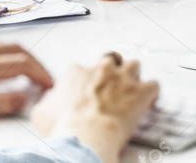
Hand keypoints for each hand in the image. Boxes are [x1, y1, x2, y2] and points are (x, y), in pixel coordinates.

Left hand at [0, 42, 53, 119]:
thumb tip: (22, 98)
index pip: (22, 63)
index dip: (40, 74)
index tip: (50, 86)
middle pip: (19, 50)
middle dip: (37, 63)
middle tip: (46, 80)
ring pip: (8, 46)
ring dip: (25, 57)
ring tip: (32, 73)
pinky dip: (11, 55)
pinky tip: (7, 67)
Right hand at [31, 52, 158, 162]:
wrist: (85, 136)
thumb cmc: (63, 126)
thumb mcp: (42, 112)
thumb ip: (47, 100)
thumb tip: (49, 100)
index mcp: (78, 71)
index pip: (83, 69)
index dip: (87, 81)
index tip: (88, 93)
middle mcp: (101, 69)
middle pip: (110, 60)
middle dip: (112, 71)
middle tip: (111, 88)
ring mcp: (123, 78)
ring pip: (134, 65)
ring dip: (133, 77)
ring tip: (132, 91)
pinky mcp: (141, 92)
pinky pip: (153, 85)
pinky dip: (152, 94)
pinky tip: (149, 103)